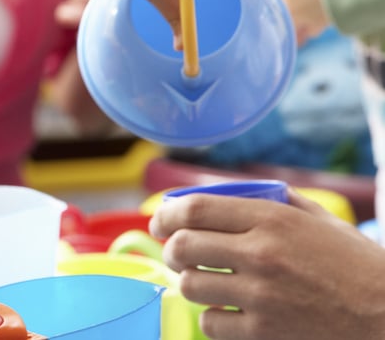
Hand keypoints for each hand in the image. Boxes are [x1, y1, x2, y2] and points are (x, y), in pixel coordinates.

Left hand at [150, 190, 384, 339]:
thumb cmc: (359, 267)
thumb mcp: (321, 221)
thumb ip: (278, 201)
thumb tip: (234, 192)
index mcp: (271, 219)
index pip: (194, 209)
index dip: (166, 214)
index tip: (159, 222)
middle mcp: (260, 253)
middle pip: (182, 246)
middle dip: (171, 250)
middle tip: (177, 254)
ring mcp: (261, 296)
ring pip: (190, 285)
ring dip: (190, 283)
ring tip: (202, 282)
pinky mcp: (264, 333)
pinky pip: (211, 323)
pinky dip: (212, 318)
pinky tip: (226, 312)